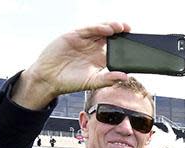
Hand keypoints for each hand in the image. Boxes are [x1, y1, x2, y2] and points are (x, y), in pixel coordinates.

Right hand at [12, 22, 131, 109]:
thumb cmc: (70, 82)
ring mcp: (84, 40)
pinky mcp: (74, 36)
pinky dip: (98, 28)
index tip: (136, 43)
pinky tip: (106, 29)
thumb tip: (125, 77)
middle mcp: (94, 47)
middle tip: (130, 31)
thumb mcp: (92, 82)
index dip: (125, 45)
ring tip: (121, 27)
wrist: (48, 79)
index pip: (116, 48)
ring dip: (111, 27)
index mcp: (100, 58)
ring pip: (100, 30)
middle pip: (110, 36)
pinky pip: (88, 29)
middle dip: (120, 32)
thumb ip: (108, 79)